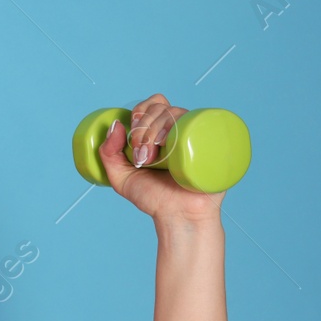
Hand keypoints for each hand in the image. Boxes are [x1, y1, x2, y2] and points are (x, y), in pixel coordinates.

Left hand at [96, 93, 224, 222]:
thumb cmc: (154, 199)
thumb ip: (109, 154)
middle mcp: (180, 131)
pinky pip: (202, 122)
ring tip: (152, 157)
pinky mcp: (212, 143)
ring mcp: (197, 136)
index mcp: (162, 133)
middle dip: (143, 127)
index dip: (141, 111)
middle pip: (163, 107)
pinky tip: (170, 144)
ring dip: (156, 129)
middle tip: (140, 155)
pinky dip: (183, 126)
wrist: (178, 216)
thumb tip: (114, 125)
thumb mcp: (121, 178)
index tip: (131, 131)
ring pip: (178, 112)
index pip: (154, 104)